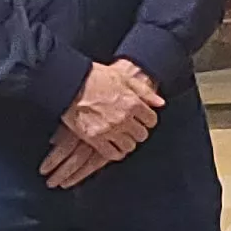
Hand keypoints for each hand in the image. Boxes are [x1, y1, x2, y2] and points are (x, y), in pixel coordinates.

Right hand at [42, 60, 160, 185]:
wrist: (69, 83)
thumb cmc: (94, 77)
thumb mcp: (123, 77)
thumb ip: (144, 92)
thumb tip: (160, 103)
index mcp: (133, 102)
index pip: (151, 120)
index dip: (147, 120)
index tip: (141, 119)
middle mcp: (124, 118)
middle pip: (142, 135)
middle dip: (137, 131)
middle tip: (130, 127)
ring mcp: (110, 130)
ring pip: (129, 146)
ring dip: (126, 142)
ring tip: (120, 136)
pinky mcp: (95, 138)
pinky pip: (112, 154)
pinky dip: (114, 152)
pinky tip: (111, 146)